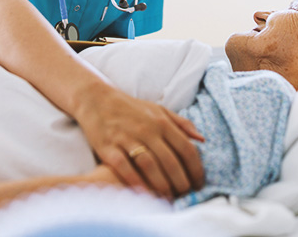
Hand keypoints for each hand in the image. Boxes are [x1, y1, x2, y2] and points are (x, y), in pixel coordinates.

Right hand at [74, 86, 204, 199]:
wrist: (95, 100)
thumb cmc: (129, 107)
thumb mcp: (158, 109)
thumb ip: (181, 123)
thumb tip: (202, 140)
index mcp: (161, 122)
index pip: (186, 149)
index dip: (196, 169)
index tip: (199, 183)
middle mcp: (146, 130)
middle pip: (170, 161)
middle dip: (181, 182)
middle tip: (185, 194)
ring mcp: (126, 138)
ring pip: (149, 165)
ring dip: (161, 184)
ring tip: (168, 197)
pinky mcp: (107, 147)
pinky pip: (124, 167)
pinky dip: (135, 180)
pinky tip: (143, 192)